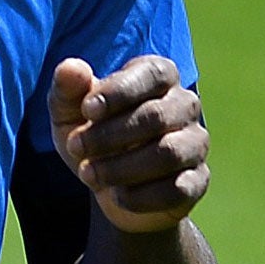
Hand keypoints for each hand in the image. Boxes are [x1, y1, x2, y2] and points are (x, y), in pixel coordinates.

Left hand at [48, 55, 209, 234]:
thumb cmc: (92, 135)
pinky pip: (177, 189)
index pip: (152, 74)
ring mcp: (195, 144)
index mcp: (159, 76)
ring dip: (121, 167)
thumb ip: (67, 88)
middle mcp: (185, 105)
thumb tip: (71, 68)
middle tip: (75, 147)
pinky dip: (140, 196)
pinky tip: (115, 195)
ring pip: (168, 153)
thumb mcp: (69, 112)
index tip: (87, 109)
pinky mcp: (197, 181)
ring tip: (87, 173)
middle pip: (157, 116)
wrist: (109, 187)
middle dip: (109, 134)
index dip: (119, 91)